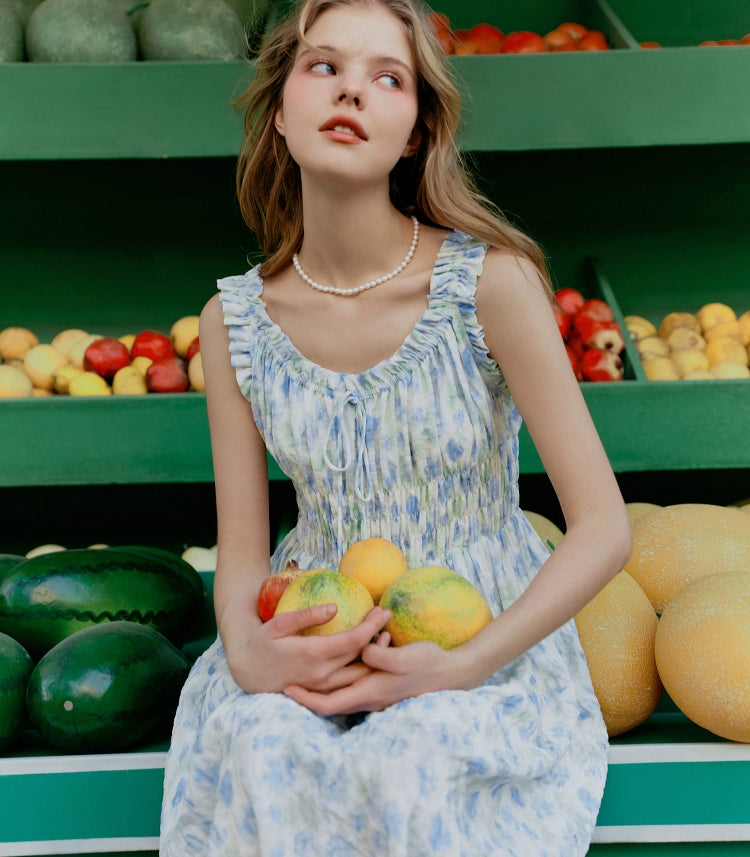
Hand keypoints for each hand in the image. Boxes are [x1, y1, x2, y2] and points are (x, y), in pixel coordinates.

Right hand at [223, 604, 392, 695]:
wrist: (247, 671)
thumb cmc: (262, 642)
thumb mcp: (279, 623)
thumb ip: (306, 615)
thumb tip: (334, 608)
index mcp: (313, 654)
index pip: (354, 641)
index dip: (372, 625)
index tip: (383, 611)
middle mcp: (322, 674)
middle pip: (361, 656)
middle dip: (377, 636)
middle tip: (384, 616)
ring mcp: (323, 686)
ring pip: (359, 674)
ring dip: (375, 656)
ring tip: (384, 636)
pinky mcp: (321, 693)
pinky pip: (350, 684)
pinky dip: (363, 670)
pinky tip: (370, 655)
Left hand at [283, 636, 469, 715]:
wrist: (452, 673)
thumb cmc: (429, 664)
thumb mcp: (404, 657)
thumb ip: (380, 656)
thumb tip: (362, 650)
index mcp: (370, 692)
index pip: (329, 705)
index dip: (306, 700)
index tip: (287, 688)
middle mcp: (369, 698)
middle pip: (329, 703)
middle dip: (307, 695)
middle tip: (285, 680)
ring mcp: (376, 694)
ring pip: (340, 694)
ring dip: (321, 687)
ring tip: (302, 672)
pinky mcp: (381, 686)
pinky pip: (353, 686)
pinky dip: (339, 678)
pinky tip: (335, 663)